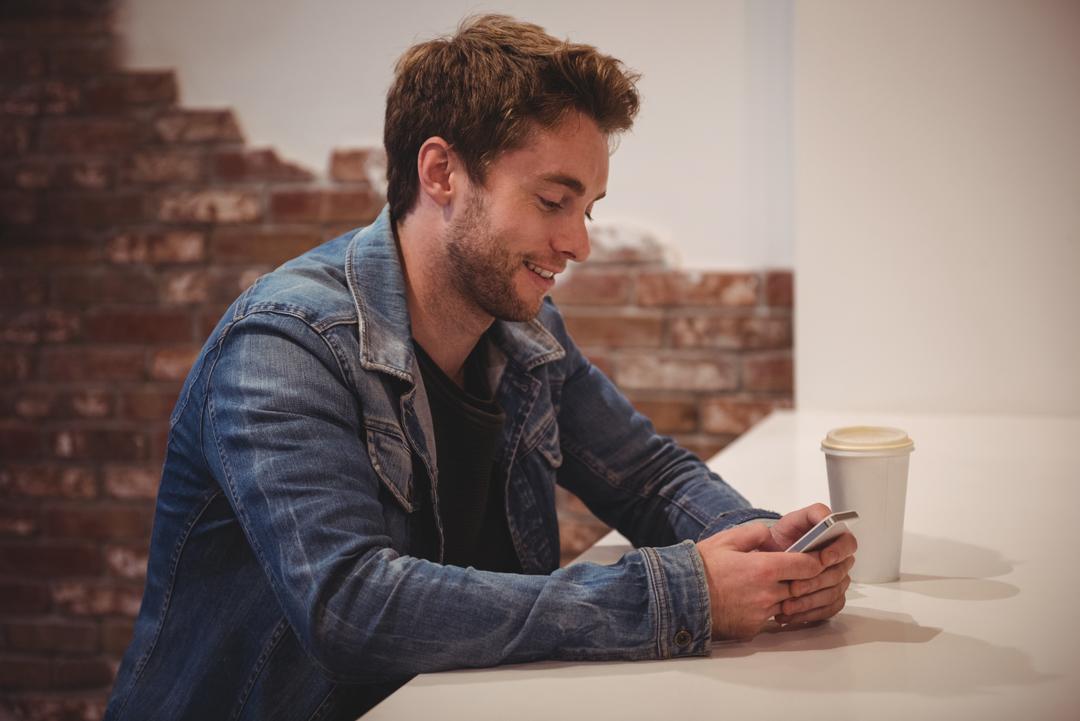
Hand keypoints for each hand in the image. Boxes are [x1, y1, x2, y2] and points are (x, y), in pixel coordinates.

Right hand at [695, 523, 824, 640]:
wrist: (678, 598)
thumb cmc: (699, 569)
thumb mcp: (726, 540)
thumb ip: (754, 533)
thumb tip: (769, 535)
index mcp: (764, 569)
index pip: (807, 566)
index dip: (815, 561)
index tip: (816, 557)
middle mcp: (767, 594)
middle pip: (802, 587)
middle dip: (805, 579)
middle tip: (802, 571)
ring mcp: (760, 614)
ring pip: (788, 605)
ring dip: (787, 596)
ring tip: (775, 585)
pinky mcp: (752, 629)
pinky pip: (769, 618)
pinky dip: (768, 610)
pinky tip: (755, 600)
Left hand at [757, 503, 857, 626]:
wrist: (770, 557)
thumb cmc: (784, 538)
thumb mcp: (793, 521)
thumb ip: (811, 515)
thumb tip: (826, 517)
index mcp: (836, 539)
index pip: (849, 544)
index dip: (838, 552)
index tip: (823, 558)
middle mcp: (841, 561)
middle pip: (839, 574)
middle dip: (815, 582)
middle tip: (794, 587)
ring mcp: (837, 581)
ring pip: (832, 595)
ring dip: (809, 601)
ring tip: (787, 604)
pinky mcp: (831, 598)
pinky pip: (828, 610)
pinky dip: (808, 614)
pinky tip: (791, 614)